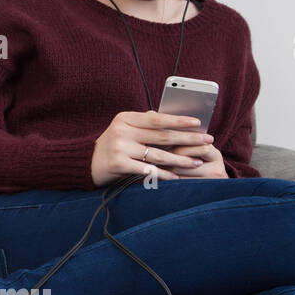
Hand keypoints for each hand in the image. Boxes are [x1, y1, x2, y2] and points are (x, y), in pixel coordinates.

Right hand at [90, 110, 215, 186]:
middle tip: (207, 141)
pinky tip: (177, 177)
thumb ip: (145, 122)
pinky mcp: (119, 164)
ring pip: (158, 155)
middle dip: (188, 139)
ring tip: (197, 162)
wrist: (87, 162)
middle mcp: (122, 131)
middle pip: (162, 136)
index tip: (198, 123)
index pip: (157, 118)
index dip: (179, 120)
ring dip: (181, 160)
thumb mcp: (124, 128)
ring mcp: (120, 148)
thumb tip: (172, 117)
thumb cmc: (113, 144)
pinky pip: (148, 170)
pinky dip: (164, 175)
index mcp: (125, 118)